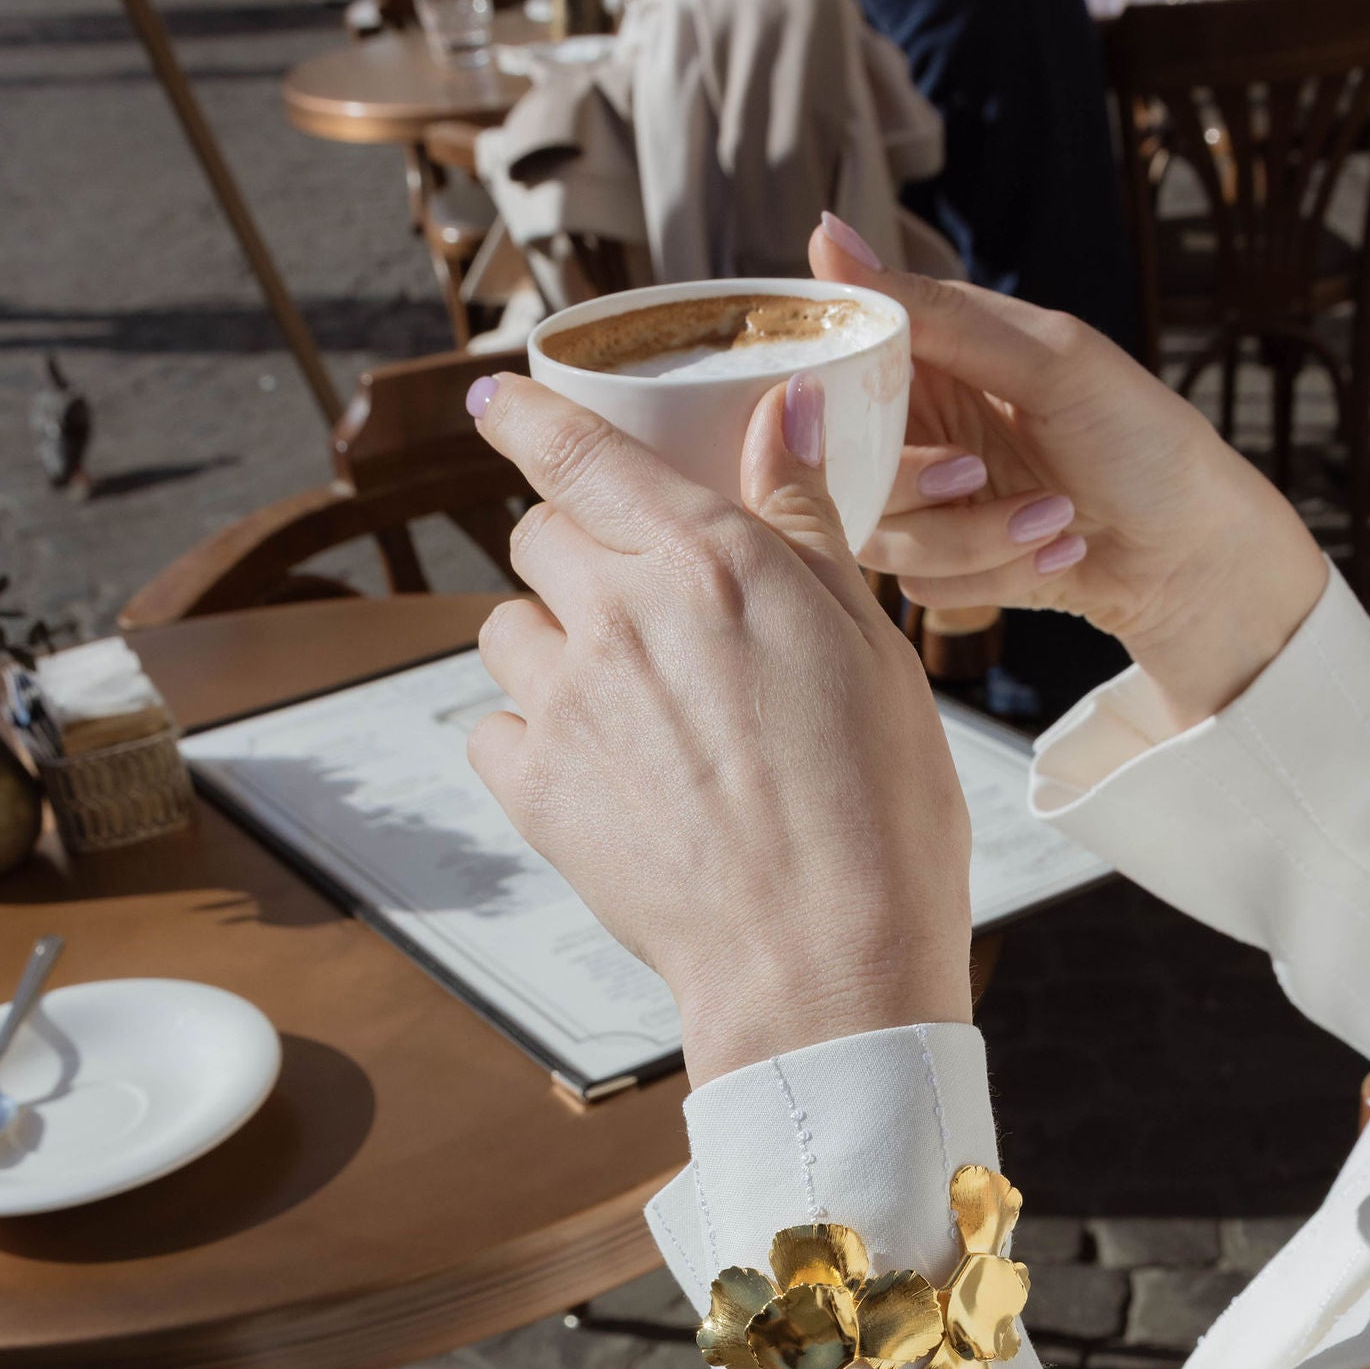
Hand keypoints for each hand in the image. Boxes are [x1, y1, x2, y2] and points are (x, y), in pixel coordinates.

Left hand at [467, 371, 973, 1088]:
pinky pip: (491, 728)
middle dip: (574, 551)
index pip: (582, 452)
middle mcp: (621, 615)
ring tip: (625, 705)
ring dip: (548, 645)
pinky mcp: (534, 790)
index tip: (500, 400)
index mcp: (711, 561)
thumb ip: (806, 524)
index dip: (529, 415)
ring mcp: (567, 704)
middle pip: (539, 536)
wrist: (824, 968)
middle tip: (636, 606)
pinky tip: (596, 772)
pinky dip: (526, 737)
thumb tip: (785, 412)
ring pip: (506, 629)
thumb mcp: (873, 650)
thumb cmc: (878, 819)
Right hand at [810, 218, 1325, 736]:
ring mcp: (928, 500)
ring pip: (881, 536)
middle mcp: (916, 423)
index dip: (824, 395)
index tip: (874, 417)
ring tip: (1057, 518)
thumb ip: (932, 311)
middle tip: (974, 474)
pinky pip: (921, 585)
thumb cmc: (1139, 435)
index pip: (829, 359)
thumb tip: (825, 233)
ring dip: (976, 540)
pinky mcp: (948, 564)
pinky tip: (1058, 552)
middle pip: (838, 465)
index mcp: (931, 352)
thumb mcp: (1045, 358)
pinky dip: (996, 576)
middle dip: (917, 485)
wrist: (1194, 549)